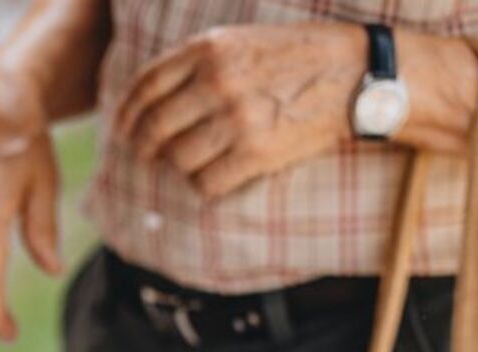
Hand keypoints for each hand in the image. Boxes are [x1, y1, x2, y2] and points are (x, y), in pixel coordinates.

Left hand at [114, 23, 363, 198]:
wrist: (356, 75)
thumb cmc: (296, 58)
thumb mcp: (242, 41)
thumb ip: (197, 64)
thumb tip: (150, 100)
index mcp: (210, 48)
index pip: (146, 86)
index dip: (126, 113)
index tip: (121, 130)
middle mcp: (217, 82)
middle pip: (154, 128)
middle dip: (143, 147)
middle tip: (145, 156)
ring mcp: (236, 119)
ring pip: (178, 159)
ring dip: (178, 167)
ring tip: (190, 162)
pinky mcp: (255, 153)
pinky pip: (206, 183)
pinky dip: (204, 185)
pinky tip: (214, 176)